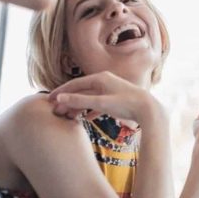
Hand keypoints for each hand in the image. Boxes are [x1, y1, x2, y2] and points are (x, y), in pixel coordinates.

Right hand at [48, 71, 162, 124]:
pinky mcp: (116, 100)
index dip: (61, 92)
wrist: (149, 110)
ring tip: (67, 116)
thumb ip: (80, 101)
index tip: (49, 100)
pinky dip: (90, 111)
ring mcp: (111, 90)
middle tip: (55, 111)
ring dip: (78, 107)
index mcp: (101, 78)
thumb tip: (60, 99)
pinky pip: (99, 105)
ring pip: (89, 98)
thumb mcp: (101, 103)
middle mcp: (105, 81)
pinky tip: (85, 119)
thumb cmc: (126, 104)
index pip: (75, 84)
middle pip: (81, 91)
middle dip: (68, 101)